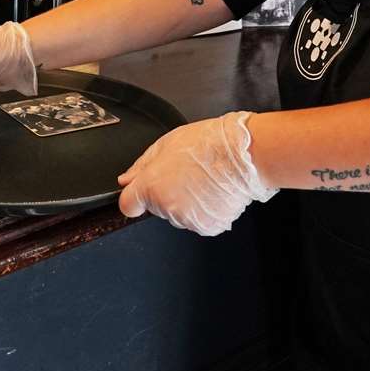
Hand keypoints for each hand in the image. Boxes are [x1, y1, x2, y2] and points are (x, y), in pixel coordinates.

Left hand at [117, 111, 276, 236]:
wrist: (243, 155)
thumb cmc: (208, 144)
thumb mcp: (166, 144)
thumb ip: (141, 166)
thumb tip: (126, 180)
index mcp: (152, 186)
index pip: (128, 205)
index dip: (135, 196)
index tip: (142, 191)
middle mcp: (167, 208)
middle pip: (157, 207)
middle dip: (166, 193)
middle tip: (185, 173)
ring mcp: (189, 220)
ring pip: (178, 214)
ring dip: (186, 201)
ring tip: (202, 179)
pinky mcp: (208, 227)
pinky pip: (199, 220)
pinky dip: (204, 209)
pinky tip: (212, 190)